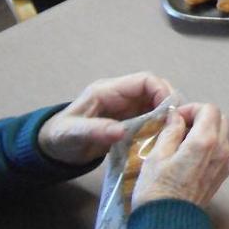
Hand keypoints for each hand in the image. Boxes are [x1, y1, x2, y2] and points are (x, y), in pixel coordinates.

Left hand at [37, 72, 173, 165]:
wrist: (54, 149)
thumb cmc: (61, 138)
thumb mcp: (73, 134)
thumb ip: (95, 131)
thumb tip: (121, 132)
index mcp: (109, 90)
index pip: (145, 80)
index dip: (161, 90)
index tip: (169, 111)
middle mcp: (122, 95)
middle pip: (155, 90)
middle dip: (168, 103)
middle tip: (175, 123)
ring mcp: (127, 107)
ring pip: (156, 103)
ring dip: (165, 115)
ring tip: (171, 131)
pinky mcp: (130, 119)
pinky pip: (151, 117)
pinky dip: (159, 125)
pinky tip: (161, 137)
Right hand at [132, 103, 228, 209]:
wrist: (168, 223)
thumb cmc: (157, 189)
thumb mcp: (156, 156)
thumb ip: (170, 130)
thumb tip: (176, 115)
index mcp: (205, 141)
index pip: (209, 109)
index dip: (192, 108)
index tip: (176, 119)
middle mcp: (222, 149)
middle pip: (220, 118)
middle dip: (201, 117)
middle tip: (180, 127)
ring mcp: (226, 162)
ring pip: (224, 132)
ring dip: (208, 129)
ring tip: (185, 141)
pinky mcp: (224, 173)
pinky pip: (224, 148)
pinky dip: (212, 143)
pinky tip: (193, 154)